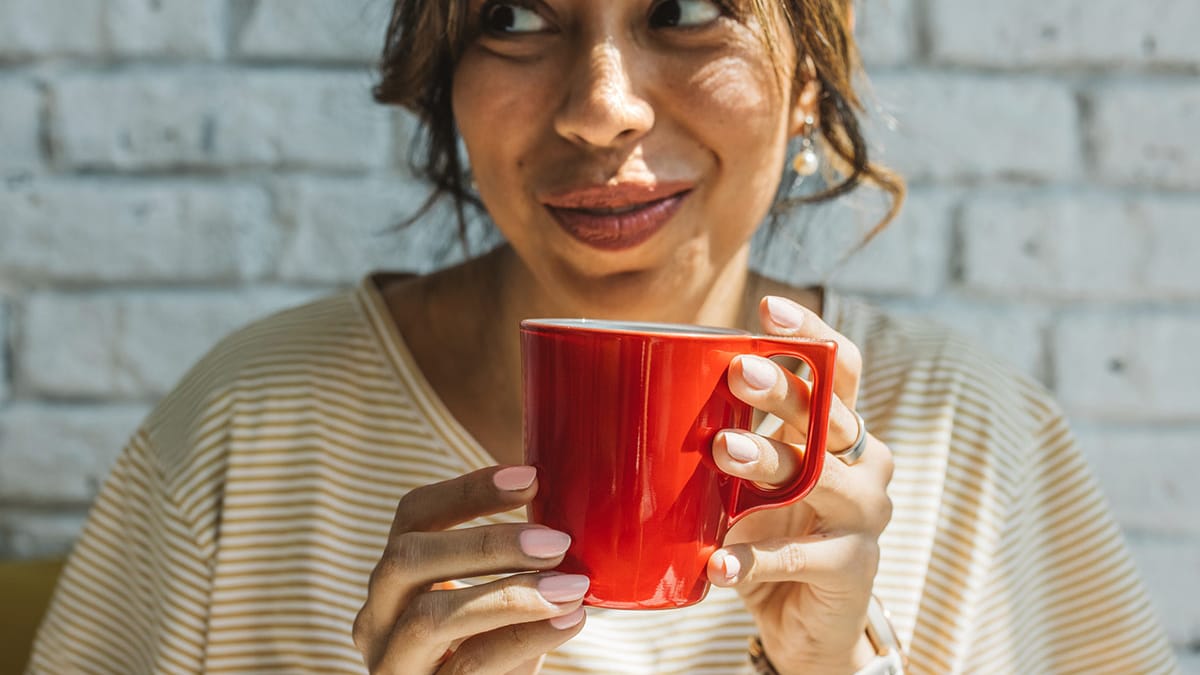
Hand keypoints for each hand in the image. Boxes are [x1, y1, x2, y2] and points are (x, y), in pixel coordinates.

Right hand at [353, 466, 587, 674]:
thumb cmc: (492, 654)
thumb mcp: (495, 603)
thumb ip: (516, 566)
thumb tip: (572, 519)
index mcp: (395, 577)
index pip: (413, 514)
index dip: (467, 491)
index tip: (530, 478)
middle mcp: (376, 616)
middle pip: (407, 557)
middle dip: (488, 543)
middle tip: (557, 541)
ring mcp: (389, 661)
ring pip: (429, 615)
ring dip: (509, 595)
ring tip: (570, 587)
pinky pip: (468, 664)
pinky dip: (523, 637)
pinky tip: (568, 622)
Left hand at [708, 295, 893, 674]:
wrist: (805, 621)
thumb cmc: (773, 531)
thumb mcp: (755, 478)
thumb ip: (733, 435)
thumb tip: (653, 386)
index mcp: (842, 431)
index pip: (839, 367)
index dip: (811, 334)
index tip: (767, 307)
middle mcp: (866, 464)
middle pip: (829, 414)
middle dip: (784, 389)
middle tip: (737, 372)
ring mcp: (865, 516)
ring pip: (818, 476)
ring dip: (768, 460)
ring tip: (722, 452)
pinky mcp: (853, 568)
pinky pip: (797, 557)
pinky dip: (752, 559)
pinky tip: (717, 562)